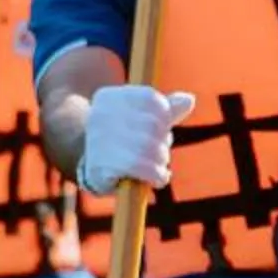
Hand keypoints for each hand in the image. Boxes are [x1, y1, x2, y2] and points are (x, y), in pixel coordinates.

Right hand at [80, 83, 198, 193]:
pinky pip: (139, 167)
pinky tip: (158, 178)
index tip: (163, 128)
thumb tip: (188, 100)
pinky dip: (156, 174)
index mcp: (109, 98)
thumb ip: (166, 110)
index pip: (150, 99)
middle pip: (152, 125)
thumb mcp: (143, 119)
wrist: (89, 166)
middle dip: (163, 142)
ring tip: (160, 167)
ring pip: (147, 148)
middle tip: (162, 153)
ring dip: (161, 160)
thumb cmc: (124, 139)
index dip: (165, 115)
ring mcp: (97, 141)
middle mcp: (99, 116)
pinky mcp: (100, 166)